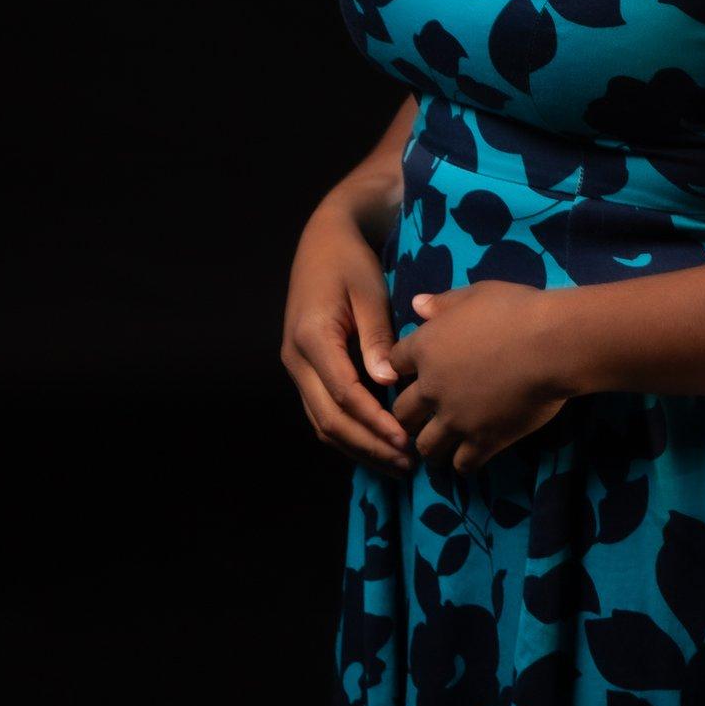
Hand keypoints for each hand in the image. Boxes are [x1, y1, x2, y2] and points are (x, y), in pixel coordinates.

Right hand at [280, 198, 414, 478]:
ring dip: (358, 448)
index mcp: (312, 338)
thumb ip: (377, 338)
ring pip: (322, 423)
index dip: (375, 423)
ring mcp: (296, 368)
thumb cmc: (351, 262)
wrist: (324, 241)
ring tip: (397, 464)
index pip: (344, 394)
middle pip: (329, 420)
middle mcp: (296, 359)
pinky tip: (377, 445)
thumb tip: (386, 383)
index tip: (407, 440)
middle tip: (408, 464)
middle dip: (368, 446)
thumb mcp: (369, 293)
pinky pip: (323, 413)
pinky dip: (348, 434)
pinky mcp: (305, 371)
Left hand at [389, 281, 572, 475]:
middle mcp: (432, 387)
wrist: (552, 344)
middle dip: (409, 415)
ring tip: (442, 444)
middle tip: (423, 415)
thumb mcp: (477, 294)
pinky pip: (461, 465)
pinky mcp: (483, 440)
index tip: (414, 370)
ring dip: (431, 445)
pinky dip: (463, 463)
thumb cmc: (516, 310)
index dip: (402, 367)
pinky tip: (471, 456)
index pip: (394, 364)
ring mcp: (456, 419)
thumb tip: (416, 304)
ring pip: (426, 446)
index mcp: (426, 348)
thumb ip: (443, 303)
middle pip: (401, 413)